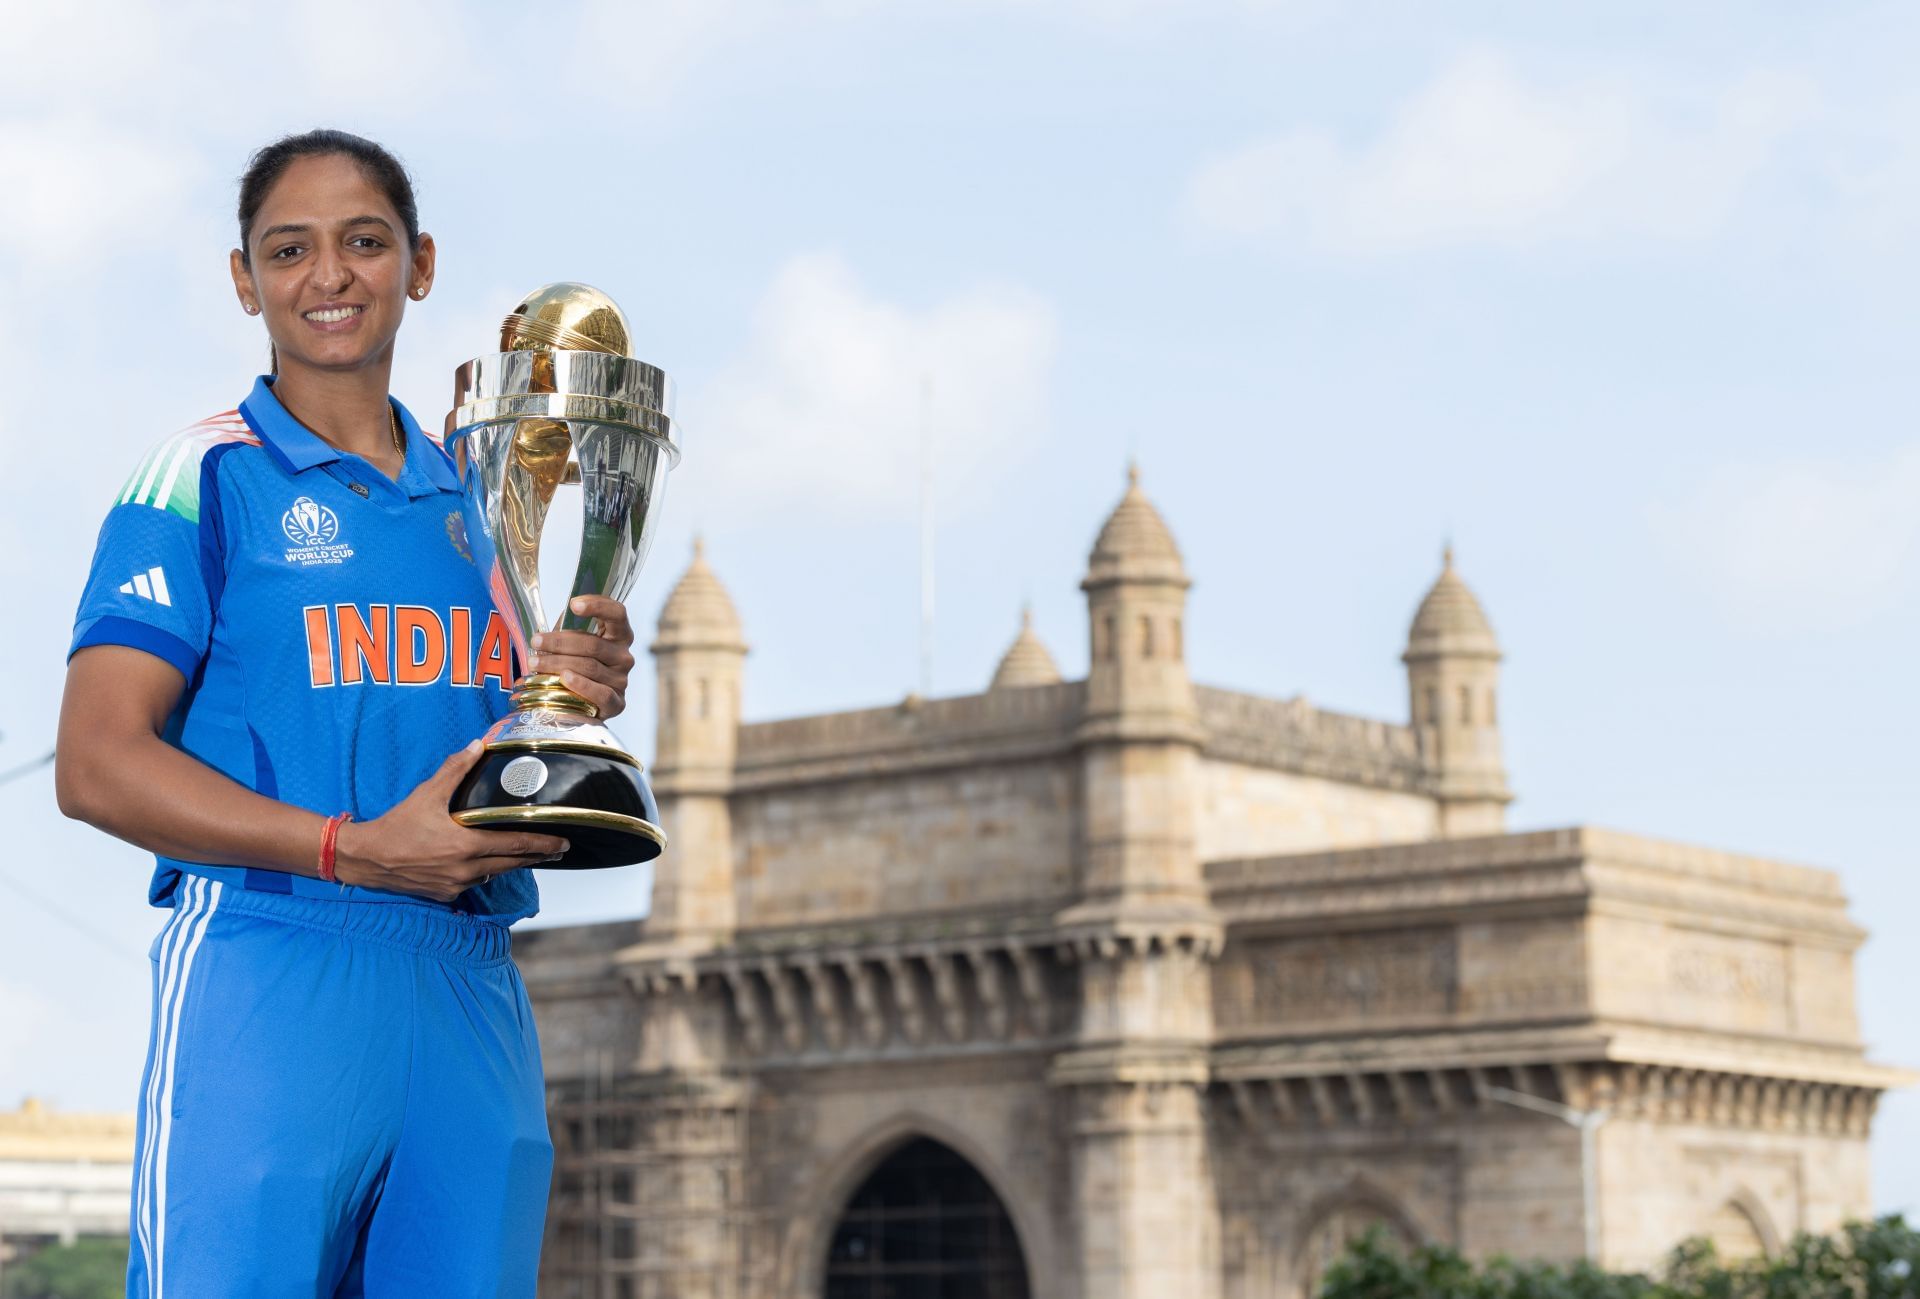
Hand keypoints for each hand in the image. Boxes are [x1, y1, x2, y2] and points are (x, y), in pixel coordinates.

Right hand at [333, 741, 569, 902]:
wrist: (366, 858)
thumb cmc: (397, 824)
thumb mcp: (427, 793)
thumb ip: (456, 770)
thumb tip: (478, 745)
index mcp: (467, 845)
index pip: (516, 846)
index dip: (543, 845)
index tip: (564, 843)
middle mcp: (466, 870)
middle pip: (511, 864)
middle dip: (536, 856)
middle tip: (557, 850)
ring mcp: (456, 885)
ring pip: (492, 874)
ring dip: (508, 864)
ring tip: (523, 853)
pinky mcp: (444, 895)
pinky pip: (472, 884)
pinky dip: (481, 873)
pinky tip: (483, 863)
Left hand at [529, 594, 635, 719]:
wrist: (581, 704)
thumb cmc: (574, 666)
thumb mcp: (572, 642)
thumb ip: (569, 627)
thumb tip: (564, 612)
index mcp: (618, 635)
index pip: (617, 613)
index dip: (598, 606)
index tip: (573, 604)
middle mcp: (624, 656)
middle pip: (593, 644)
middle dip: (560, 642)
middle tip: (536, 642)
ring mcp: (622, 680)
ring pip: (589, 666)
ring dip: (557, 663)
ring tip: (534, 663)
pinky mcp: (617, 703)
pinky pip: (600, 693)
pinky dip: (581, 684)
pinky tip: (564, 678)